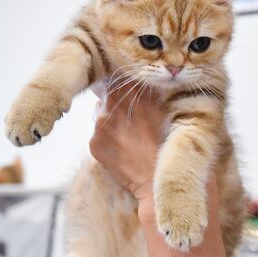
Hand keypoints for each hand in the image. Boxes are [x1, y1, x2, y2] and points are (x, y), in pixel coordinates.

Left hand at [89, 83, 163, 204]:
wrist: (154, 178)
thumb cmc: (164, 144)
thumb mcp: (163, 111)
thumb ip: (147, 93)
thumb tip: (138, 82)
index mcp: (131, 93)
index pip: (116, 78)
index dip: (119, 83)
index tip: (123, 89)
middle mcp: (112, 104)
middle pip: (105, 93)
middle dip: (112, 100)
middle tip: (123, 113)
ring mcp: (100, 124)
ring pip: (98, 113)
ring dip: (107, 118)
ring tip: (123, 133)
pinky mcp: (93, 143)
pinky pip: (96, 133)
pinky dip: (105, 137)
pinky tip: (119, 146)